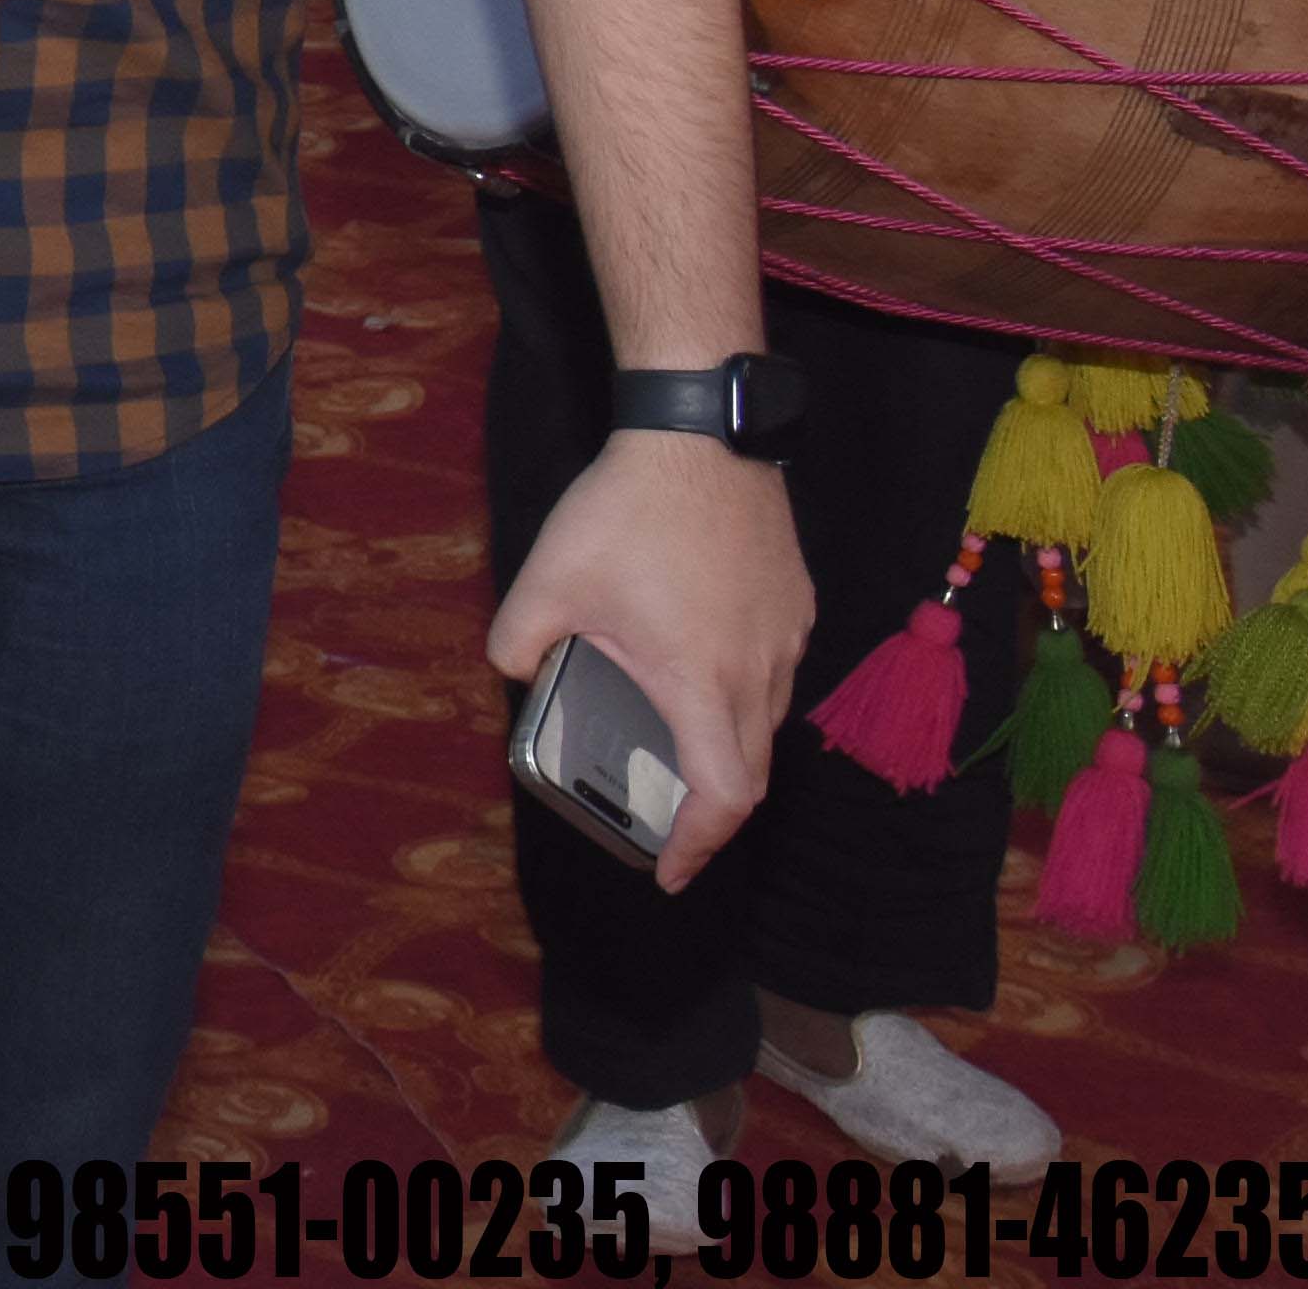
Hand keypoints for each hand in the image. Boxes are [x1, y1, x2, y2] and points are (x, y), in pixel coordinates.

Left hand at [490, 429, 809, 889]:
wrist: (702, 435)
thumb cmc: (628, 511)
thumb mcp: (546, 581)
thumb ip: (516, 642)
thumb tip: (510, 671)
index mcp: (703, 683)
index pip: (721, 796)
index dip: (697, 846)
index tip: (669, 872)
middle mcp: (760, 671)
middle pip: (749, 770)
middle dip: (711, 812)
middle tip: (674, 830)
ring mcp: (788, 637)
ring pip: (767, 719)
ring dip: (729, 747)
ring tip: (682, 747)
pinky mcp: (797, 603)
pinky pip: (778, 670)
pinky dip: (745, 695)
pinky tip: (706, 671)